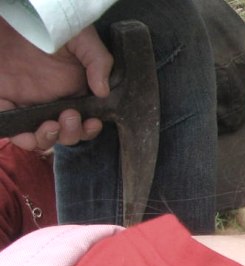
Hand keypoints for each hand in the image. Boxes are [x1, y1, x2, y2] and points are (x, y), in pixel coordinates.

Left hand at [0, 25, 111, 150]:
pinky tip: (28, 133)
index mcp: (74, 90)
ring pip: (40, 137)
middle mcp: (53, 101)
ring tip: (51, 126)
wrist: (21, 15)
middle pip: (66, 134)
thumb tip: (103, 92)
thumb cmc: (53, 25)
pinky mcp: (5, 101)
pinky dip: (20, 137)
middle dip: (71, 134)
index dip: (90, 128)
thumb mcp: (84, 39)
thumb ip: (99, 62)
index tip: (92, 122)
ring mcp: (29, 103)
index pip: (86, 120)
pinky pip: (11, 127)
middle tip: (70, 116)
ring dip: (49, 139)